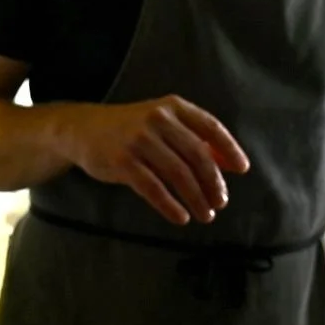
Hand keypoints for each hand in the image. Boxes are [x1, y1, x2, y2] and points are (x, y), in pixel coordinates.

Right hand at [64, 96, 250, 225]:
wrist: (82, 130)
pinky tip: (181, 217)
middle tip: (221, 202)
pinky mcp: (123, 162)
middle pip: (197, 156)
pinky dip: (171, 206)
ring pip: (178, 175)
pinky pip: (154, 189)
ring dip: (197, 198)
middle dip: (213, 183)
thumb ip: (192, 138)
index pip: (210, 127)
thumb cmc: (130, 128)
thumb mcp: (161, 122)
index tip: (241, 170)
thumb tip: (226, 164)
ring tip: (206, 215)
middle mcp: (158, 119)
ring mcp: (139, 140)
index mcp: (173, 107)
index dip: (229, 149)